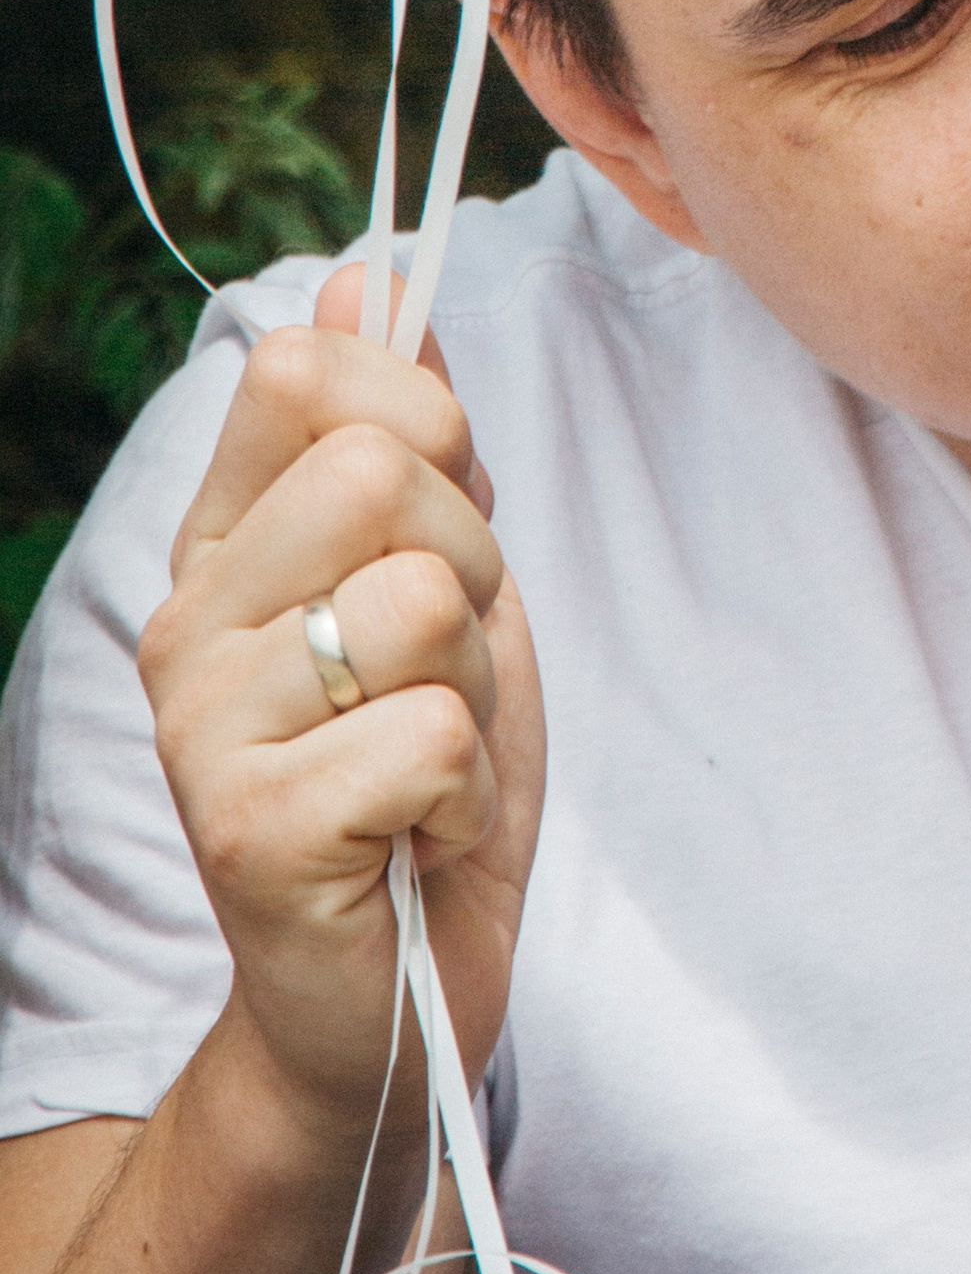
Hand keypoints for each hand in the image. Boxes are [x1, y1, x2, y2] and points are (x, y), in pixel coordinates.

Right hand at [140, 265, 544, 1138]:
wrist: (395, 995)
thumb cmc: (422, 776)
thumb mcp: (448, 579)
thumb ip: (412, 433)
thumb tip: (369, 278)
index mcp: (224, 544)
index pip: (304, 373)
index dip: (426, 425)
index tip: (442, 528)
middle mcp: (188, 620)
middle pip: (383, 469)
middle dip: (475, 567)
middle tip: (447, 673)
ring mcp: (203, 727)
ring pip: (420, 596)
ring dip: (477, 687)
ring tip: (432, 757)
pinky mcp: (248, 831)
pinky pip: (429, 731)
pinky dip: (467, 789)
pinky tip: (419, 834)